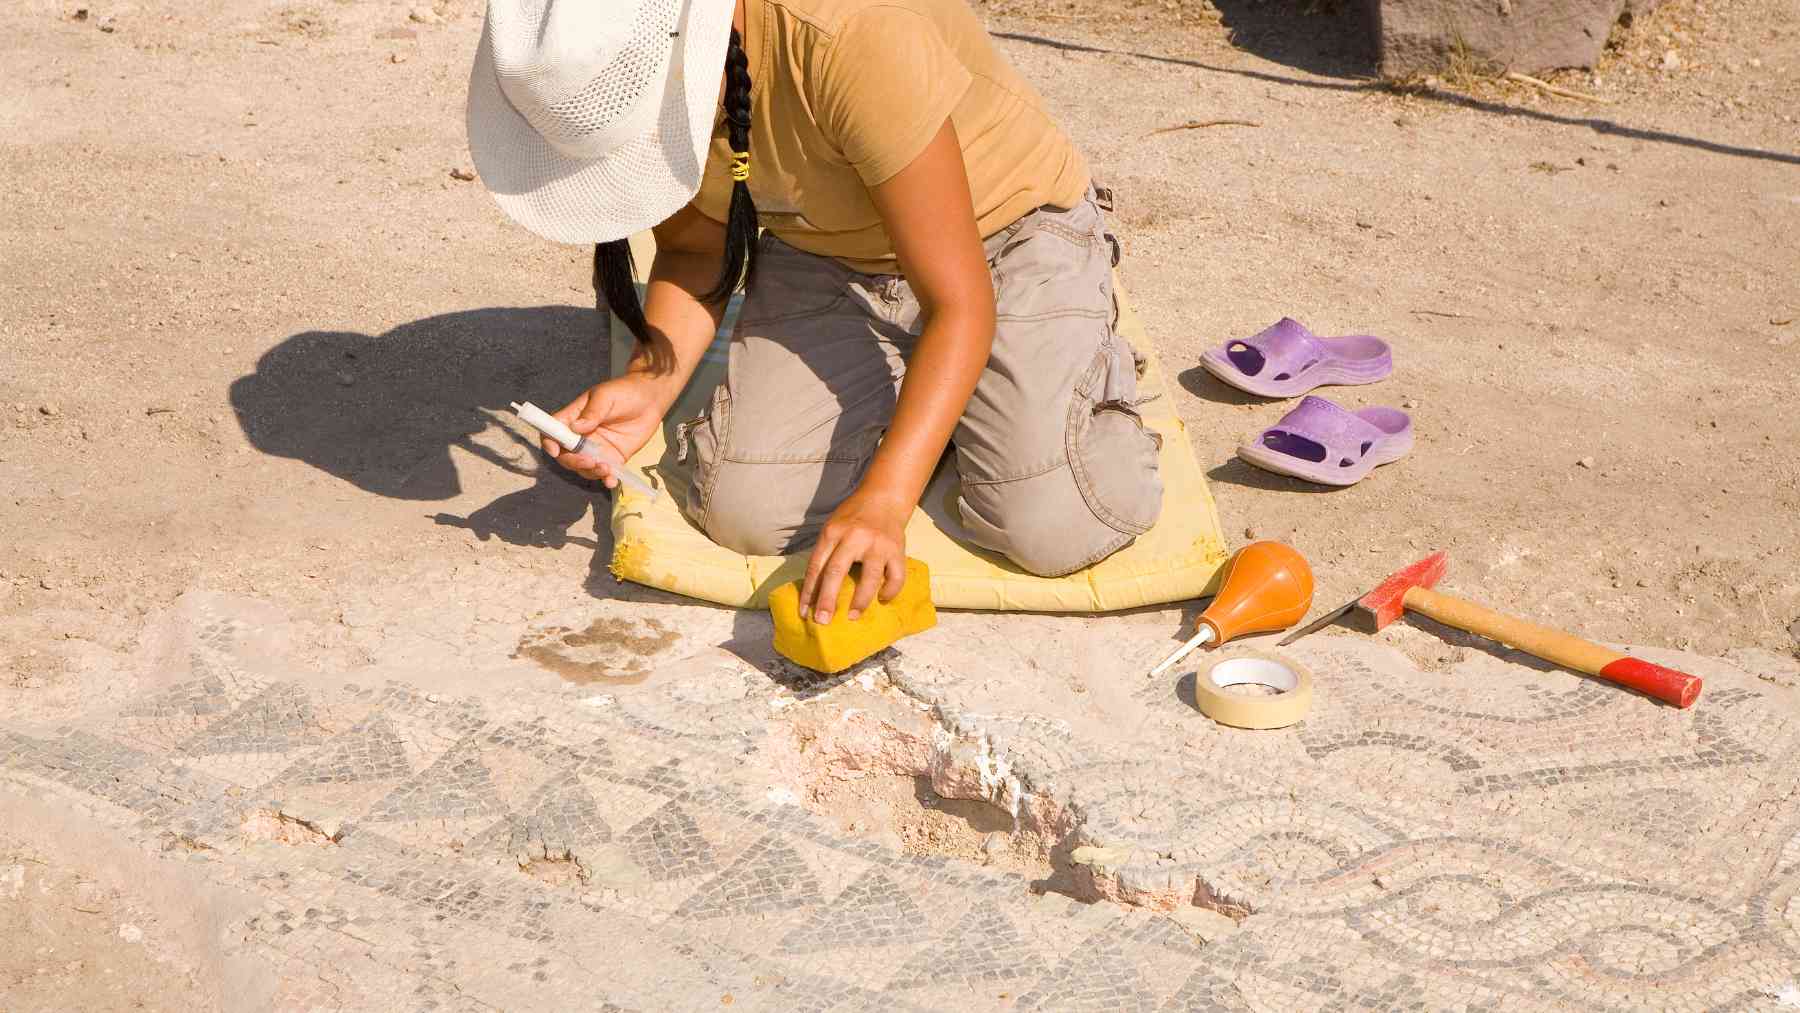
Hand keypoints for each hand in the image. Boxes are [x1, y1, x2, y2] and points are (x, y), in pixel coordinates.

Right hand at [546, 374, 671, 487]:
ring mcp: (597, 449)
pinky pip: (605, 473)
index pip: (553, 432)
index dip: (549, 442)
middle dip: (574, 462)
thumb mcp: (606, 397)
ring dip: (591, 472)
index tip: (556, 450)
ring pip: (584, 468)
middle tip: (590, 462)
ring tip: (606, 468)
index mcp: (574, 418)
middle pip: (566, 455)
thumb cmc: (625, 392)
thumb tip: (576, 428)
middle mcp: (582, 436)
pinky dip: (606, 479)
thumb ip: (592, 413)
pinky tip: (611, 480)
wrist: (651, 399)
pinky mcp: (613, 458)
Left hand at [801, 488, 909, 624]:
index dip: (809, 592)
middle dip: (827, 600)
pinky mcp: (897, 550)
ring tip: (852, 616)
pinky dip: (890, 591)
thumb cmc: (853, 517)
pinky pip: (896, 576)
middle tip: (822, 621)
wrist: (884, 497)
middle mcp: (854, 537)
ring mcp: (878, 544)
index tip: (804, 612)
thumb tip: (814, 590)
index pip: (816, 566)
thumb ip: (826, 553)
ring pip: (869, 577)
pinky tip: (882, 599)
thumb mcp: (833, 528)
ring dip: (860, 600)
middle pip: (836, 572)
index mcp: (833, 532)